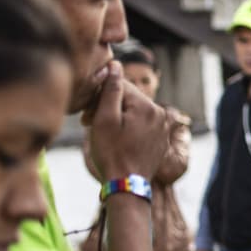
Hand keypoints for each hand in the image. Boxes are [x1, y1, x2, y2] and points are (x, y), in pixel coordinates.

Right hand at [86, 61, 168, 181]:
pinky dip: (128, 128)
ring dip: (117, 118)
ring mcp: (163, 127)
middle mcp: (161, 113)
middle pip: (128, 99)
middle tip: (89, 124)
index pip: (120, 86)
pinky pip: (142, 125)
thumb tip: (115, 64)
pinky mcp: (161, 139)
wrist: (127, 186)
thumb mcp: (104, 119)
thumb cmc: (111, 154)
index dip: (100, 97)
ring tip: (103, 134)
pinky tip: (117, 141)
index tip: (87, 114)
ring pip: (134, 112)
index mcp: (148, 106)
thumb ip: (110, 90)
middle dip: (108, 107)